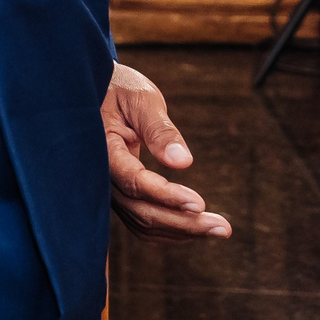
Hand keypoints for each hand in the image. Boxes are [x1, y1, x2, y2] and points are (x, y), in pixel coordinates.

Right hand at [106, 64, 231, 240]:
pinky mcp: (120, 193)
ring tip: (218, 228)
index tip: (200, 203)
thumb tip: (183, 162)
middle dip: (183, 223)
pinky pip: (141, 220)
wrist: (97, 92)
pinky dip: (169, 229)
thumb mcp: (141, 100)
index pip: (134, 181)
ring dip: (180, 231)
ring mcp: (108, 188)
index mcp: (101, 149)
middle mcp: (101, 176)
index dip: (166, 195)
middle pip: (141, 211)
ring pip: (142, 222)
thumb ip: (159, 130)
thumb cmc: (119, 89)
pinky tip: (195, 224)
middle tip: (223, 227)